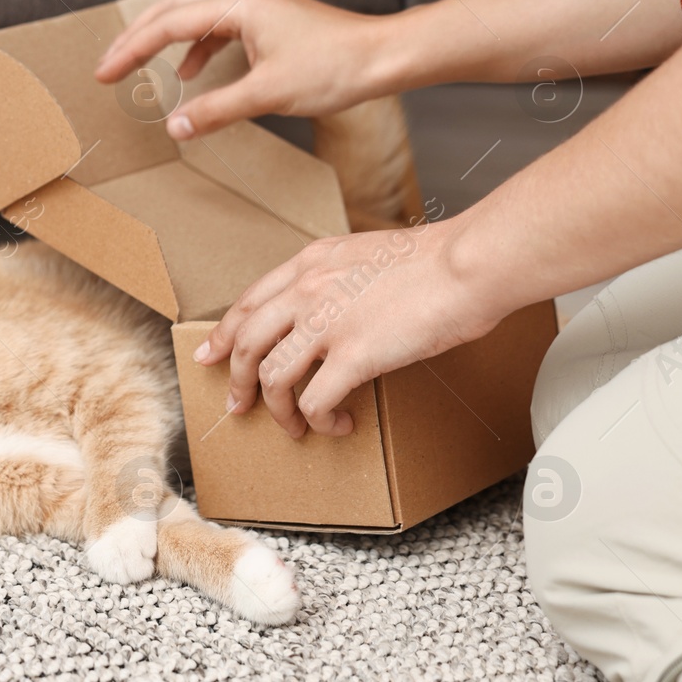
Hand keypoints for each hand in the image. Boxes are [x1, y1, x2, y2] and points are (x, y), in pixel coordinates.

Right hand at [94, 0, 393, 139]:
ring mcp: (259, 7)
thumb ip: (215, 109)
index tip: (104, 73)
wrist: (384, 57)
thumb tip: (174, 126)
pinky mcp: (270, 21)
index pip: (169, 23)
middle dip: (137, 36)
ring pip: (195, 14)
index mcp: (239, 5)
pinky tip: (191, 71)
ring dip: (163, 39)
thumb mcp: (268, 94)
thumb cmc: (335, 69)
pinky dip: (196, 47)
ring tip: (138, 65)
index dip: (131, 50)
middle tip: (108, 64)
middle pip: (173, 8)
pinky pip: (218, 27)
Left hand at [193, 218, 505, 437]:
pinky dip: (319, 420)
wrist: (468, 263)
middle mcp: (307, 289)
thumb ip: (338, 279)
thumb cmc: (435, 261)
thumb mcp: (366, 254)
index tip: (212, 355)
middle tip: (238, 406)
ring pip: (273, 377)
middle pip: (248, 342)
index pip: (249, 302)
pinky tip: (336, 425)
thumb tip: (332, 310)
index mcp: (310, 263)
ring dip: (279, 410)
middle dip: (238, 380)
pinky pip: (313, 399)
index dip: (226, 334)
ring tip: (295, 427)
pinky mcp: (353, 354)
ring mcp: (326, 322)